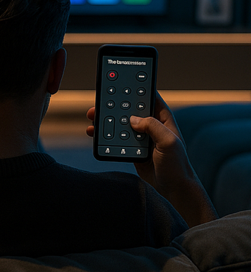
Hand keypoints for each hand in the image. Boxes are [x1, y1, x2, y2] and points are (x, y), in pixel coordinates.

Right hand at [86, 93, 217, 226]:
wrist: (173, 189)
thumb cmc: (177, 165)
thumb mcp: (169, 142)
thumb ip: (153, 127)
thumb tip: (133, 119)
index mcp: (162, 118)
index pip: (148, 97)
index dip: (136, 88)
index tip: (121, 82)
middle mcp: (151, 125)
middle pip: (130, 109)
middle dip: (115, 104)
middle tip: (100, 101)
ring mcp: (141, 137)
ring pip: (121, 123)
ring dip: (107, 120)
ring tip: (93, 117)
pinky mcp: (133, 149)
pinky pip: (117, 138)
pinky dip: (106, 135)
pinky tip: (95, 133)